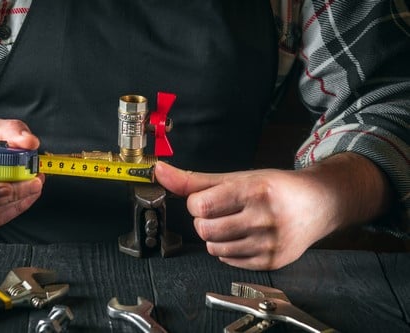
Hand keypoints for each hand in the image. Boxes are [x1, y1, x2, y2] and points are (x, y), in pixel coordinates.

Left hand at [154, 154, 390, 269]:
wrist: (318, 203)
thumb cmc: (275, 187)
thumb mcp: (236, 177)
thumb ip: (194, 180)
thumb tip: (158, 171)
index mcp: (254, 190)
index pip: (201, 206)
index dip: (197, 204)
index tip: (206, 200)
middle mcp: (264, 217)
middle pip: (205, 229)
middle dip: (204, 220)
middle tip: (220, 212)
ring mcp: (269, 243)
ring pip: (215, 248)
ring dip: (214, 236)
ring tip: (231, 223)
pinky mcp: (272, 261)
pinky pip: (230, 261)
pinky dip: (227, 250)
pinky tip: (241, 236)